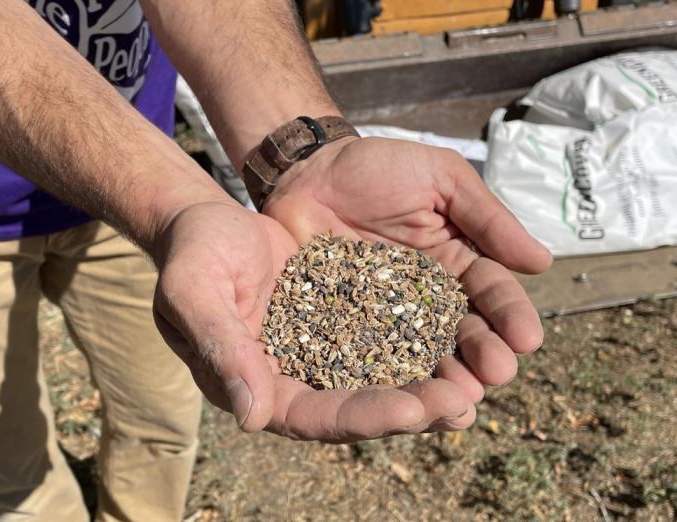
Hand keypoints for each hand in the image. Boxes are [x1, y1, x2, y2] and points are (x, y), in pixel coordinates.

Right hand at [151, 201, 475, 440]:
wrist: (211, 221)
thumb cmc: (194, 255)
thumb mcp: (194, 292)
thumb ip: (220, 347)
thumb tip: (253, 417)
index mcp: (262, 387)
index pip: (320, 416)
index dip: (367, 417)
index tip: (414, 409)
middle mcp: (301, 377)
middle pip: (365, 405)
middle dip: (416, 407)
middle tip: (465, 402)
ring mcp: (327, 347)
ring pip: (387, 373)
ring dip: (434, 378)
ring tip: (483, 376)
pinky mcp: (347, 315)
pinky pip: (392, 331)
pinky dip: (426, 335)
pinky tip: (465, 331)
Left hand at [264, 136, 552, 417]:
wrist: (309, 171)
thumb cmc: (379, 168)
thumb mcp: (441, 179)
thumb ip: (487, 218)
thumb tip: (543, 262)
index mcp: (458, 261)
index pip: (492, 291)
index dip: (510, 315)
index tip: (527, 339)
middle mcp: (429, 297)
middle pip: (464, 331)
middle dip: (484, 354)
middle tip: (496, 375)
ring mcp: (388, 316)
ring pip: (424, 352)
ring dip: (447, 377)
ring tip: (461, 400)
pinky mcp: (349, 327)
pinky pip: (371, 355)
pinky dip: (391, 378)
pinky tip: (406, 400)